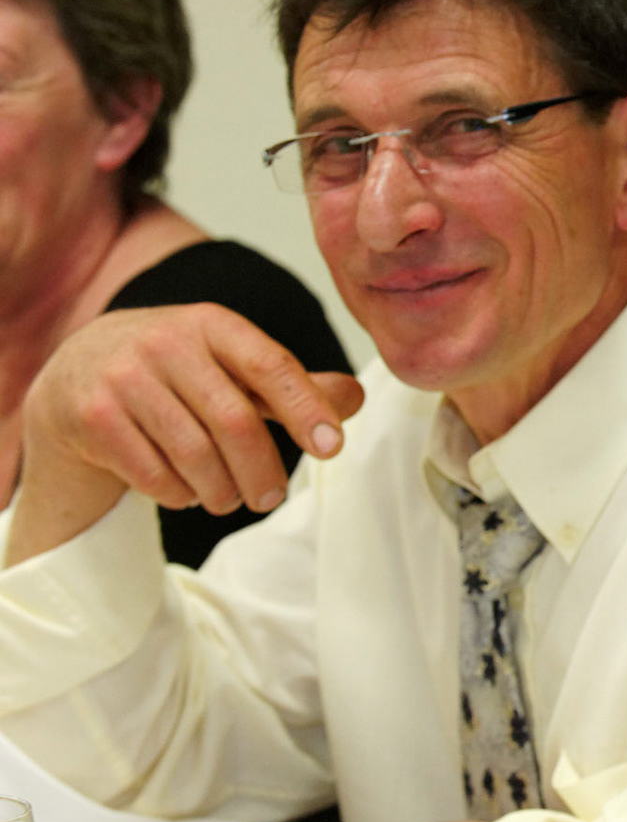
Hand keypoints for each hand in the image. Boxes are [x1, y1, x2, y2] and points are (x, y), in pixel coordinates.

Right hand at [5, 303, 362, 565]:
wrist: (75, 373)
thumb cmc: (174, 372)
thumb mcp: (231, 365)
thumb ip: (292, 384)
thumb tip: (356, 398)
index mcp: (211, 323)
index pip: (271, 365)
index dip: (307, 408)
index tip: (333, 448)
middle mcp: (165, 342)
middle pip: (234, 421)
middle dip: (263, 469)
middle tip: (272, 498)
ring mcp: (122, 378)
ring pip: (194, 455)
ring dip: (221, 490)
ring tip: (228, 497)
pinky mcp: (91, 417)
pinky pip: (153, 474)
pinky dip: (179, 494)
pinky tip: (185, 491)